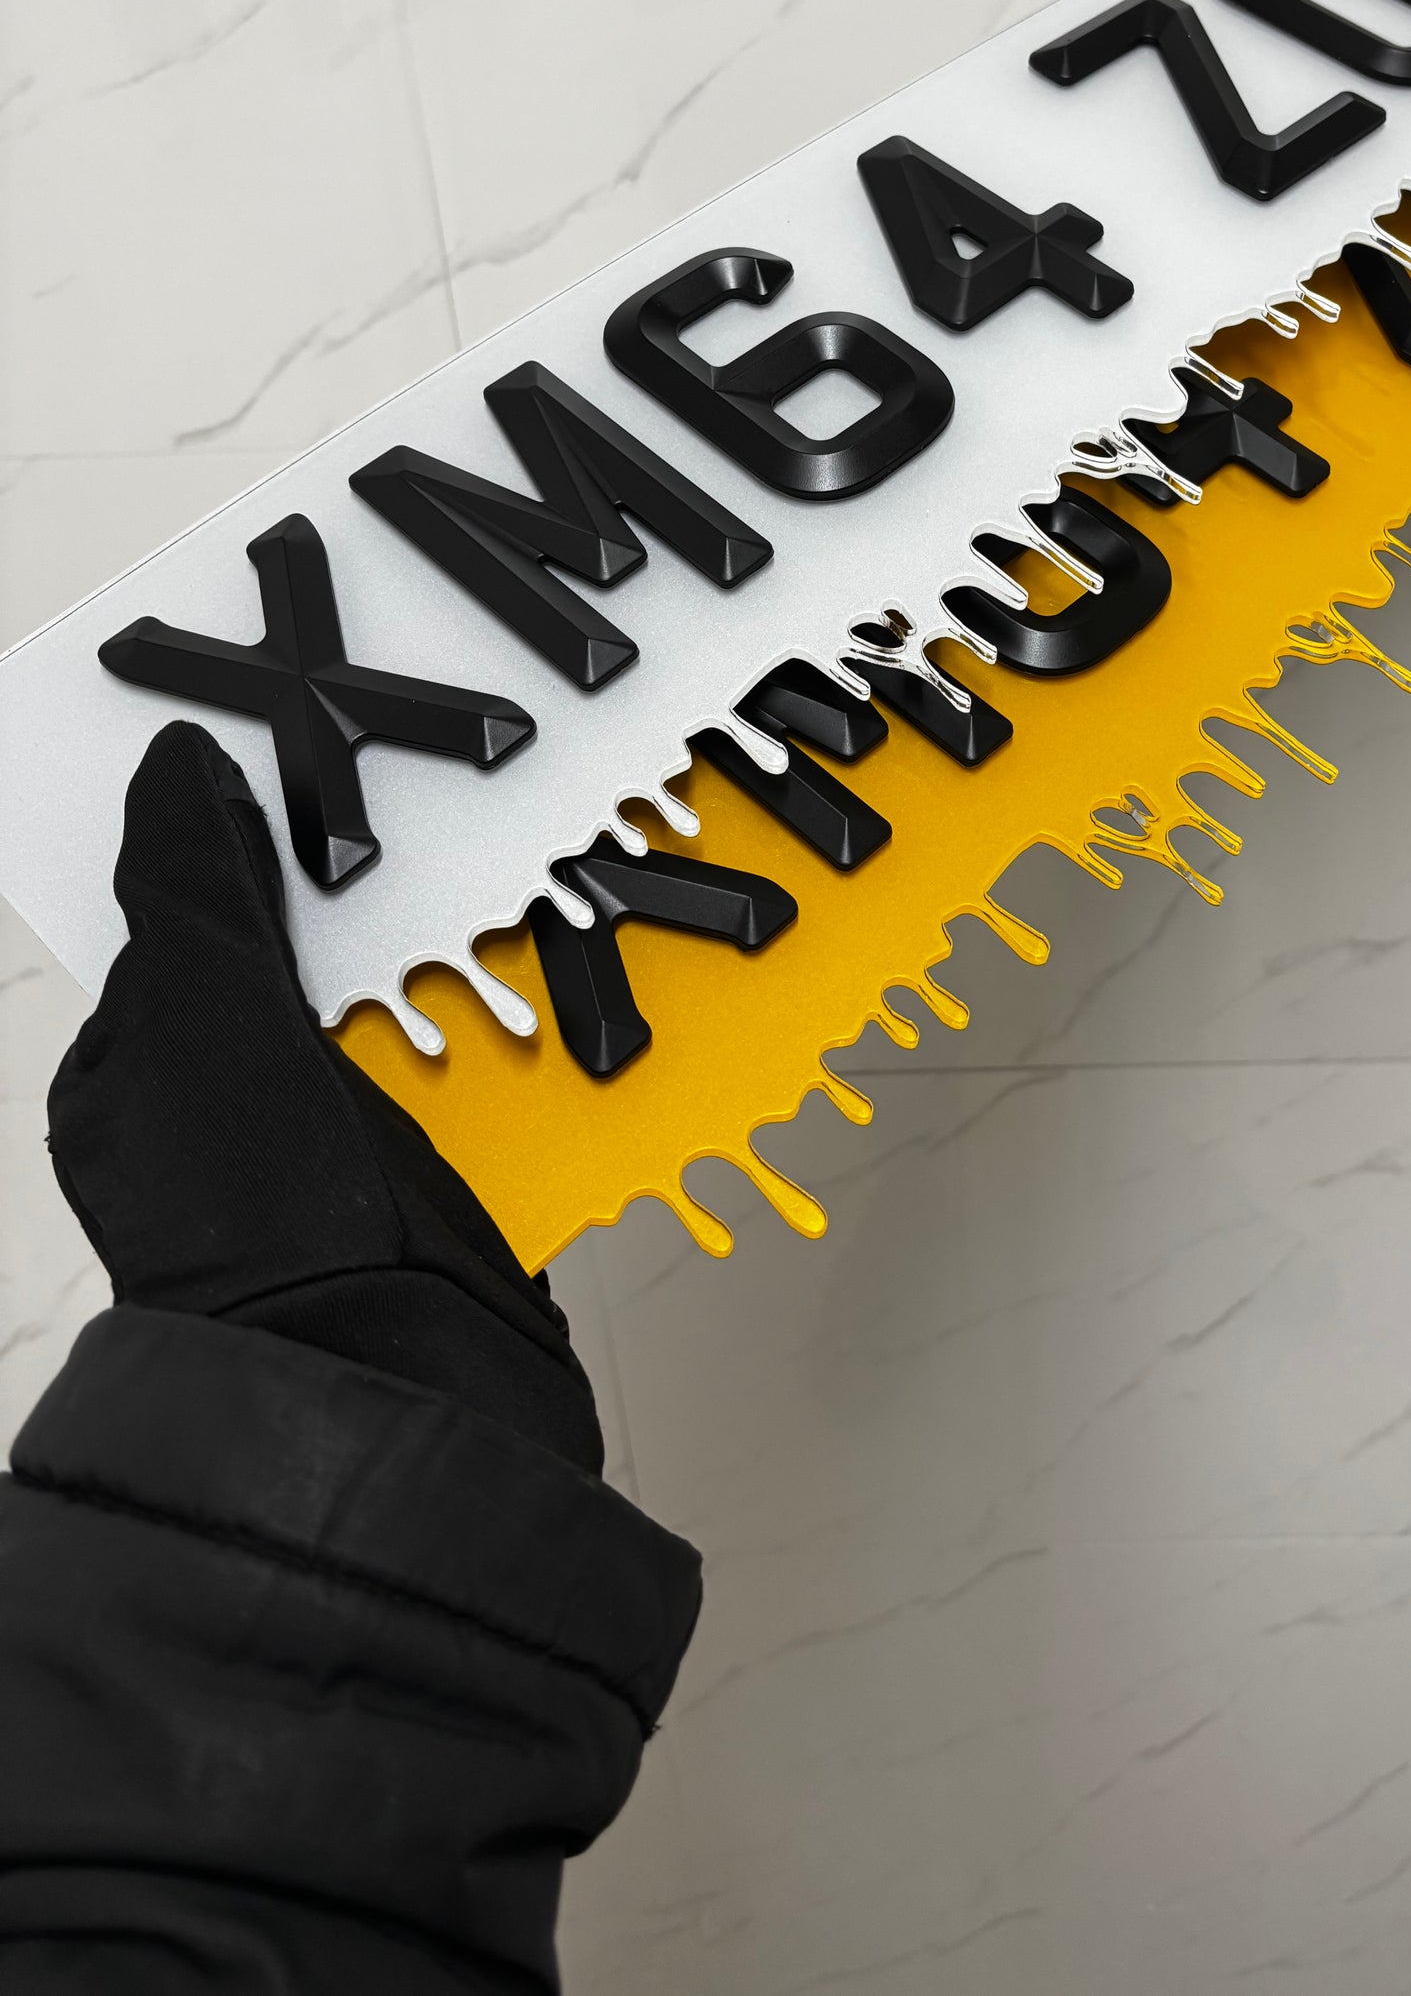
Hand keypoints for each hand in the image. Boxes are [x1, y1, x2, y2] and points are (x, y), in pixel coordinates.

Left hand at [47, 720, 603, 1472]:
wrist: (397, 1379)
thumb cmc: (258, 1227)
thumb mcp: (203, 1010)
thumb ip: (188, 881)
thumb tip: (174, 765)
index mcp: (140, 1081)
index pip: (185, 919)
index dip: (239, 840)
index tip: (301, 770)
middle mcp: (232, 1118)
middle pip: (309, 956)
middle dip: (369, 903)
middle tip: (425, 835)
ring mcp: (335, 1152)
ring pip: (404, 1013)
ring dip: (456, 969)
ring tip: (495, 913)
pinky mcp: (438, 1186)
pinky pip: (479, 1077)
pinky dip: (513, 1040)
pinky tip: (536, 1003)